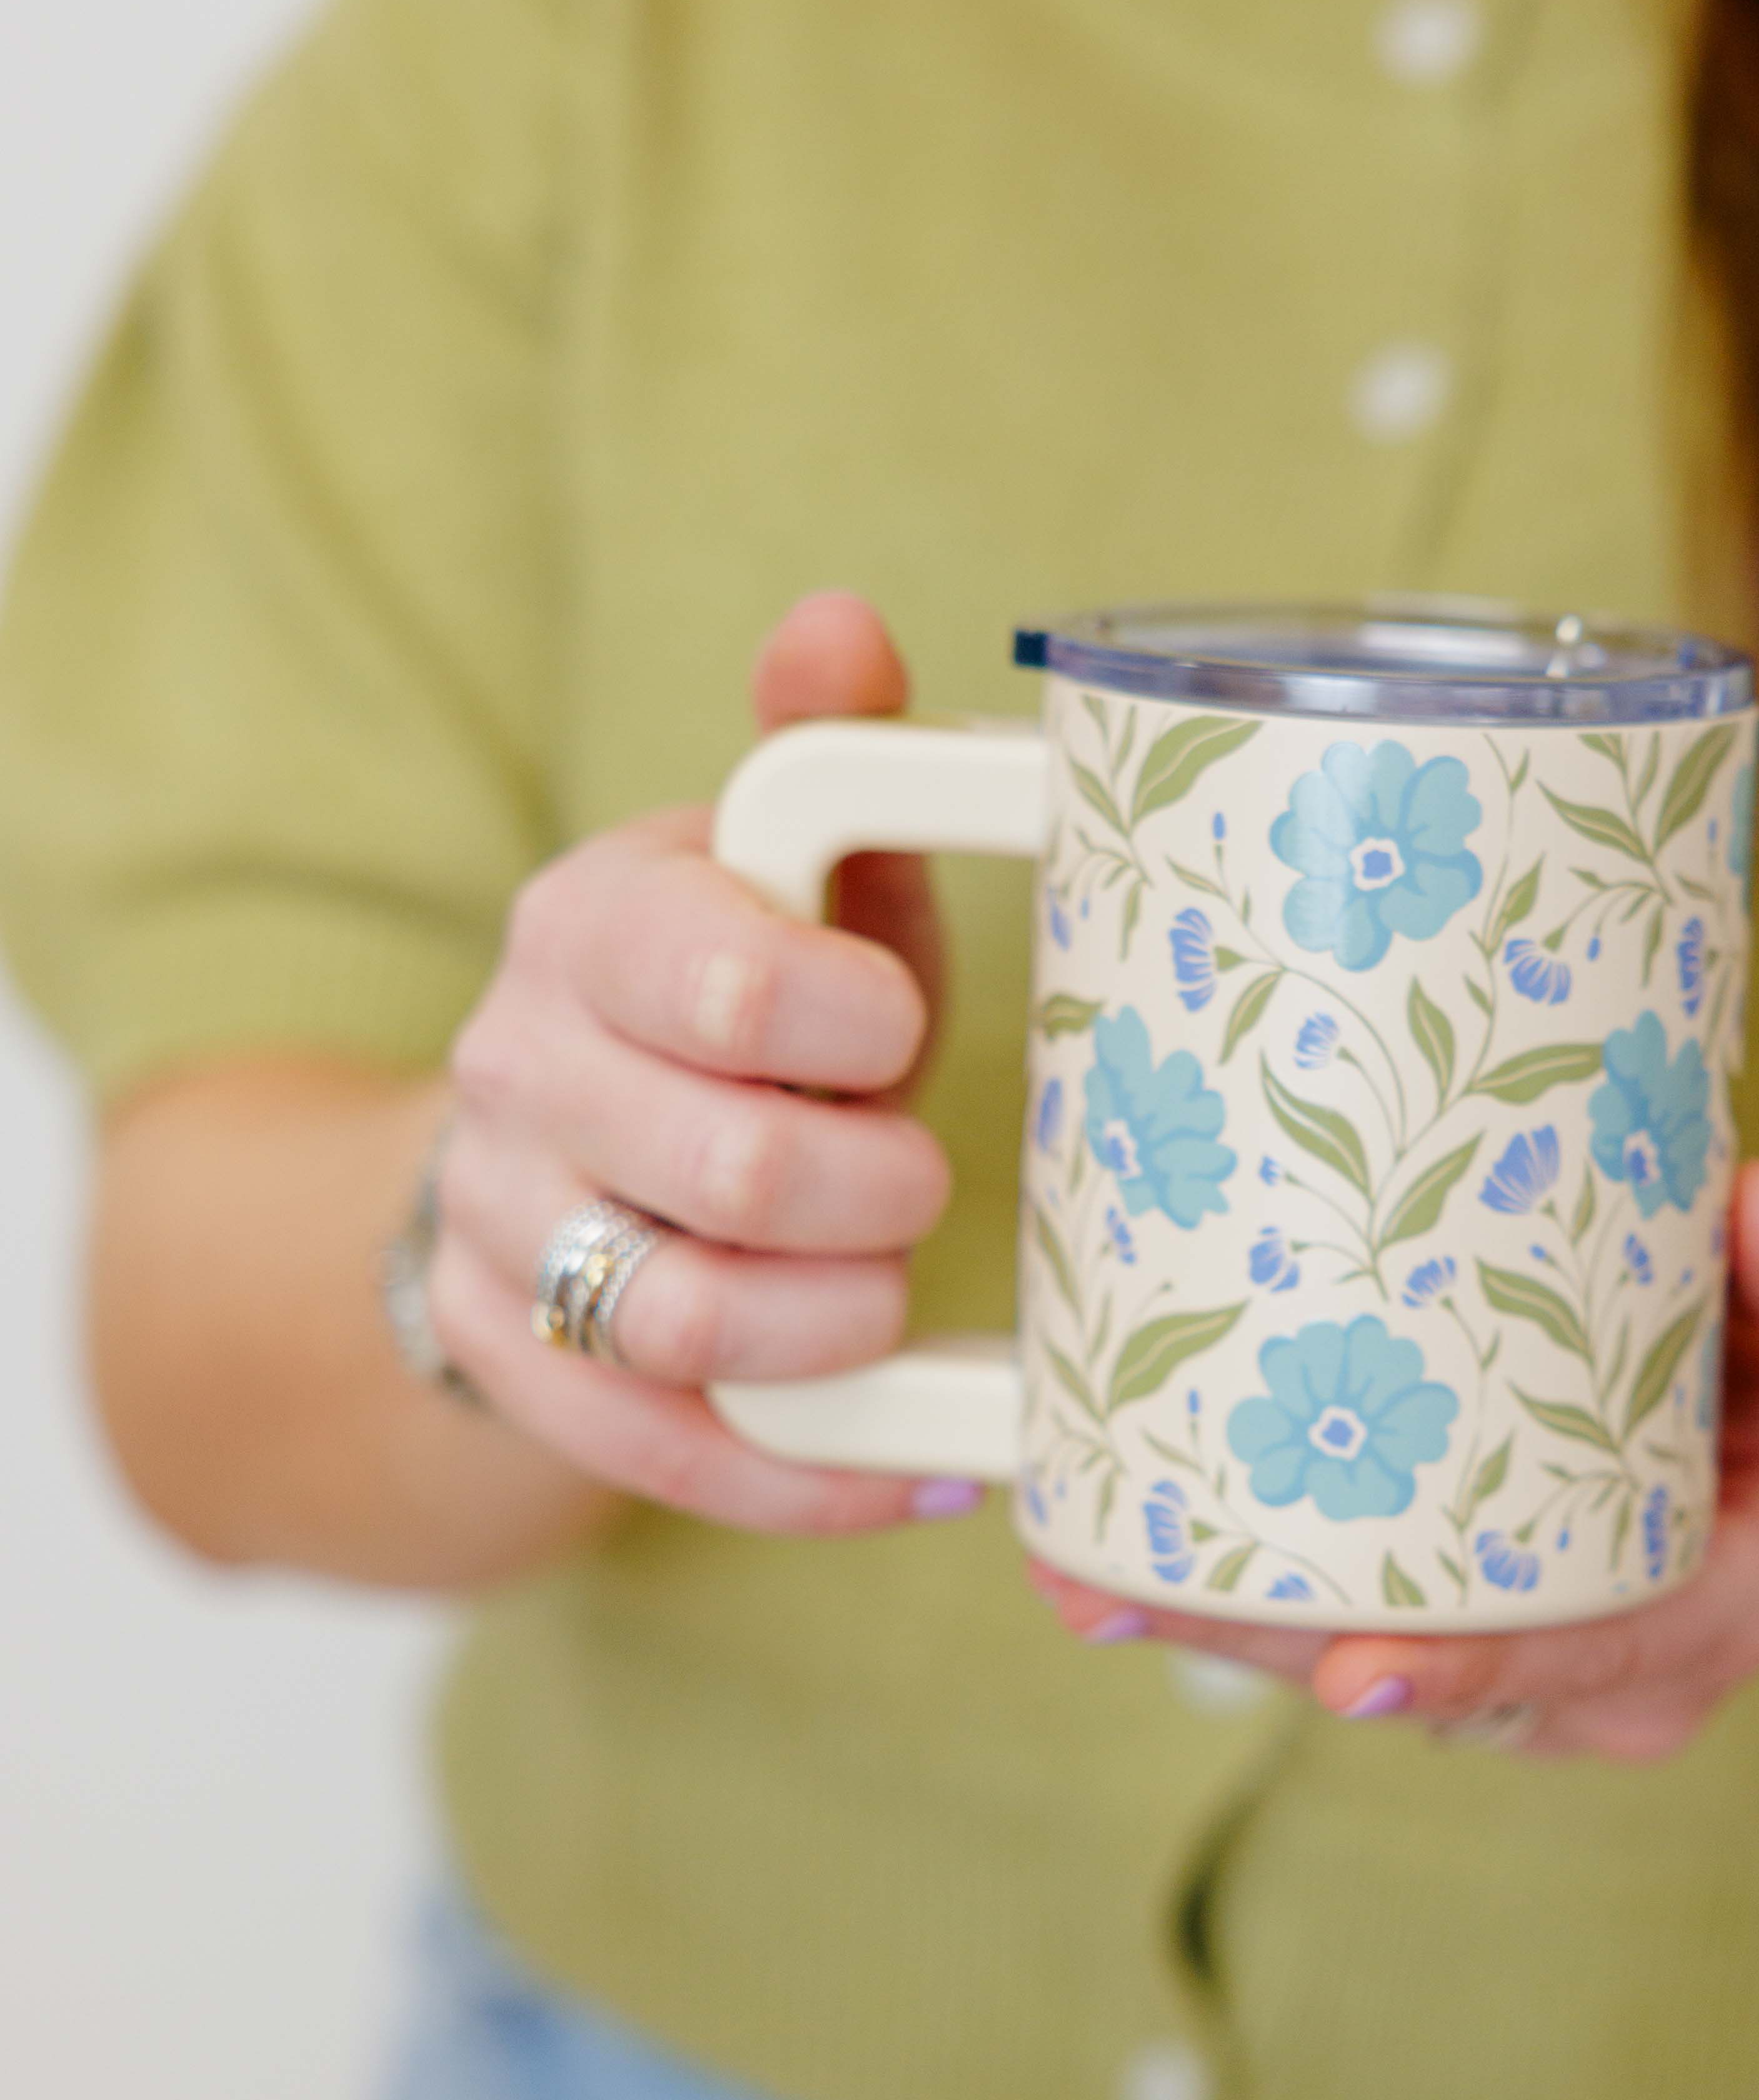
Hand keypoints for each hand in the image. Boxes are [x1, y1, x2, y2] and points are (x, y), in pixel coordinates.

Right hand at [423, 592, 969, 1536]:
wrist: (553, 1152)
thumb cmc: (731, 1006)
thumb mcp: (784, 877)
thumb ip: (825, 758)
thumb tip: (839, 627)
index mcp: (587, 925)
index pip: (724, 981)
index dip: (857, 1026)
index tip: (904, 1035)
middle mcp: (515, 1071)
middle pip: (728, 1170)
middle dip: (871, 1192)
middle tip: (920, 1180)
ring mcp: (498, 1228)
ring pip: (683, 1322)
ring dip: (833, 1327)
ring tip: (891, 1298)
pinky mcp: (511, 1365)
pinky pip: (662, 1454)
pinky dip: (804, 1472)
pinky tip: (910, 1464)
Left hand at [1027, 1162, 1758, 1756]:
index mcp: (1705, 1617)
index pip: (1575, 1660)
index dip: (1462, 1669)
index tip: (1347, 1673)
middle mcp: (1606, 1680)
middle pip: (1419, 1678)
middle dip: (1260, 1646)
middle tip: (1109, 1592)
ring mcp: (1533, 1679)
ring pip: (1361, 1668)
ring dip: (1223, 1633)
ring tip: (1078, 1573)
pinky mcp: (1481, 1639)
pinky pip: (1358, 1636)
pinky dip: (1254, 1607)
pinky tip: (1131, 1553)